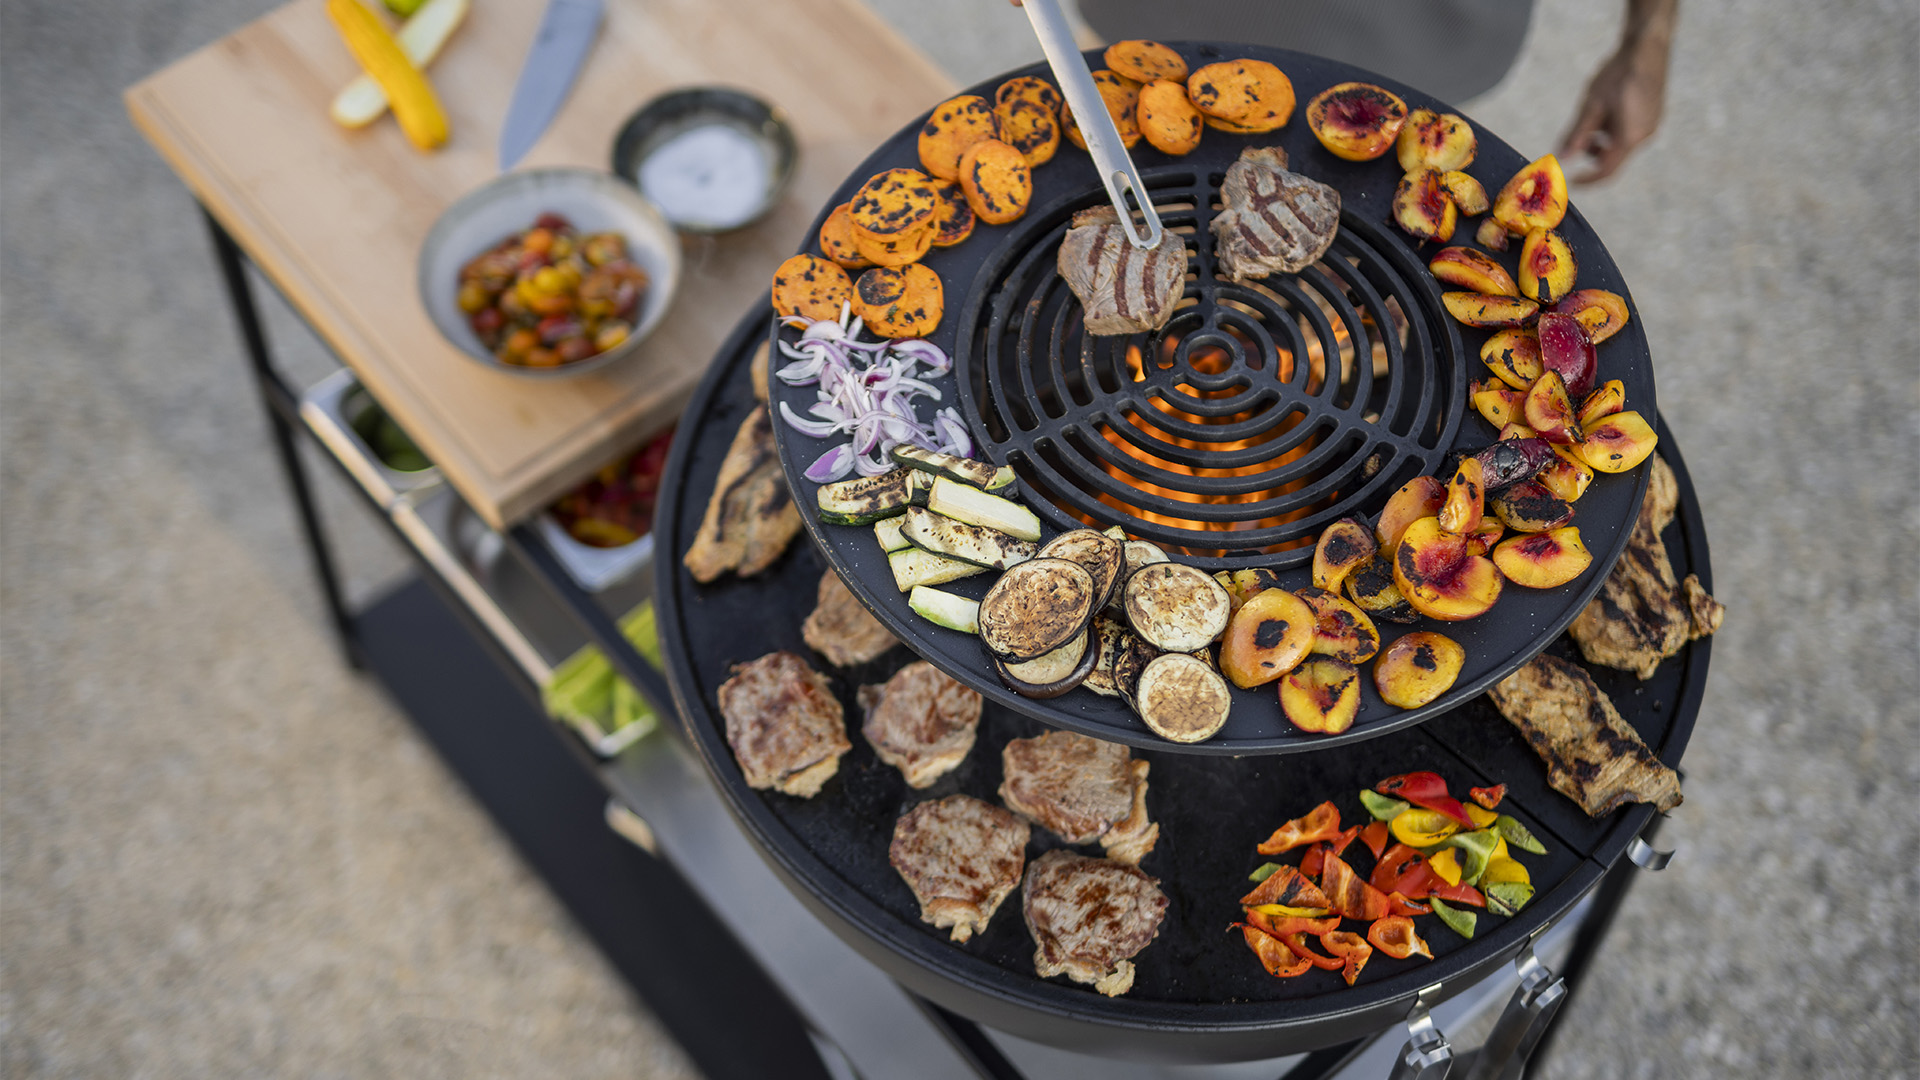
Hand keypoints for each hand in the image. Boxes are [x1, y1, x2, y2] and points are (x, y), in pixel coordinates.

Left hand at [1559, 13, 1674, 182]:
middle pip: (1613, 157)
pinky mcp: (1653, 116)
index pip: (1607, 171)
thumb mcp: (1591, 105)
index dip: (1588, 179)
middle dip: (1592, 151)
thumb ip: (1577, 134)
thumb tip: (1563, 157)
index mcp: (1630, 137)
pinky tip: (1609, 106)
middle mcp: (1645, 135)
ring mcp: (1652, 125)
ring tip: (1594, 112)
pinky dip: (1615, 129)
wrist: (1646, 48)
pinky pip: (1631, 132)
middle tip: (1579, 133)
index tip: (1571, 180)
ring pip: (1621, 144)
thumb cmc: (1618, 75)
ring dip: (1603, 138)